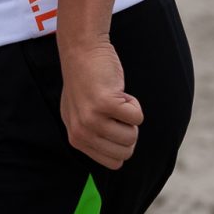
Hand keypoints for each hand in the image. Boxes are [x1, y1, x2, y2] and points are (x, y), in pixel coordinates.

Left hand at [58, 40, 143, 169]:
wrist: (82, 50)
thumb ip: (93, 137)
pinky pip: (137, 117)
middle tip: (115, 110)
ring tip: (114, 99)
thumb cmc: (87, 81)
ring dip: (130, 116)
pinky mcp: (105, 103)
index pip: (114, 163)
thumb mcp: (81, 114)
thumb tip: (116, 160)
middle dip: (129, 131)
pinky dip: (134, 103)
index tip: (112, 124)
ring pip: (133, 135)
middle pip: (126, 152)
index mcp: (76, 139)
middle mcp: (81, 132)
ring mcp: (91, 118)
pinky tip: (118, 91)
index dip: (122, 144)